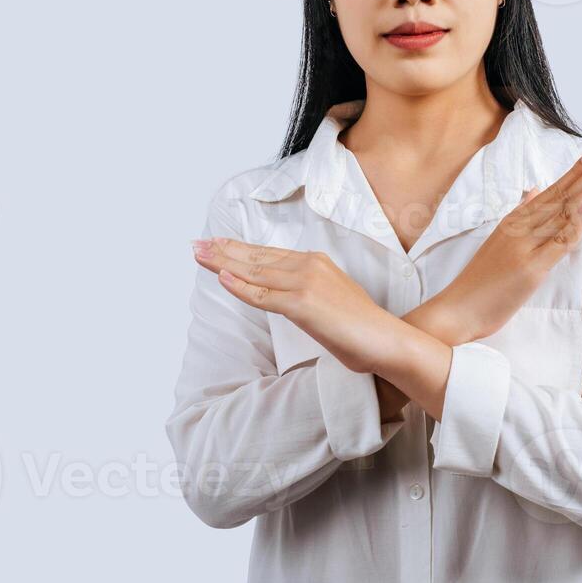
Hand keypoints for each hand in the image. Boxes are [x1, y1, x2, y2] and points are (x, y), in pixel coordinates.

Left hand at [192, 238, 405, 374]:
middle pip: (256, 257)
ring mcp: (305, 284)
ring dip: (222, 263)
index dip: (240, 248)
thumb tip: (291, 295)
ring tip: (199, 255)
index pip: (269, 253)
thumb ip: (310, 290)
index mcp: (317, 262)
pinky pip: (262, 296)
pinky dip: (240, 287)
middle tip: (197, 244)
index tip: (218, 244)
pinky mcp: (301, 304)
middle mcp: (309, 266)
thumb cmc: (362, 326)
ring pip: (254, 272)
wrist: (384, 338)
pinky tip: (221, 279)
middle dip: (223, 251)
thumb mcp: (333, 298)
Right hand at [414, 149, 581, 343]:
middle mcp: (519, 227)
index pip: (551, 192)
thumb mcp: (499, 240)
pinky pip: (558, 242)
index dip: (575, 173)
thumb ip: (519, 214)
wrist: (458, 309)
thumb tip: (534, 189)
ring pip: (563, 213)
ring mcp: (525, 246)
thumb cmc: (480, 281)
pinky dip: (576, 222)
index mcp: (514, 221)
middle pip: (560, 197)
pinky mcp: (531, 268)